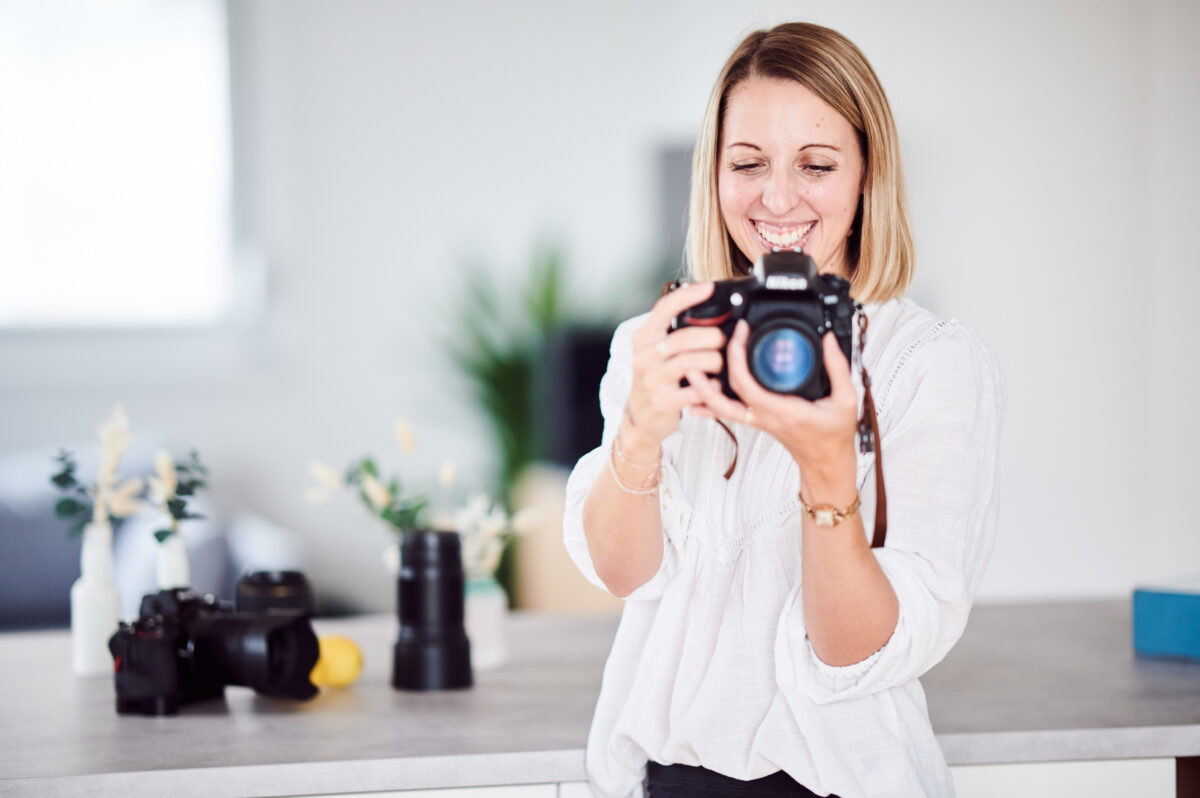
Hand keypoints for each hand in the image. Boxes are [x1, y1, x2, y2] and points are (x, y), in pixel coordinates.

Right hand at [621, 282, 725, 458]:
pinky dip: (711, 386)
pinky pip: (696, 390)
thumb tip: (703, 304)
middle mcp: (643, 357)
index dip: (687, 295)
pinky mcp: (663, 402)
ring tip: (720, 363)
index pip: (663, 309)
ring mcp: (652, 381)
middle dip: (711, 337)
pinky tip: (715, 385)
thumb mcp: (654, 352)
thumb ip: (672, 331)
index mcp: (642, 339)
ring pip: (690, 362)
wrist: (641, 419)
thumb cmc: (655, 379)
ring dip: (714, 361)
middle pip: (682, 337)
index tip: (709, 287)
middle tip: (722, 341)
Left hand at [689, 320, 857, 498]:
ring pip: (719, 408)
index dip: (737, 358)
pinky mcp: (755, 421)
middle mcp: (764, 416)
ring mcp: (757, 420)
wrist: (826, 463)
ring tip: (690, 368)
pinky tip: (696, 395)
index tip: (741, 333)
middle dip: (711, 371)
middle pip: (724, 398)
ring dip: (702, 390)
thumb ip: (838, 368)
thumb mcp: (846, 400)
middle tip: (708, 345)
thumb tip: (828, 340)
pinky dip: (709, 404)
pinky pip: (726, 412)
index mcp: (784, 410)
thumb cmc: (834, 436)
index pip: (748, 385)